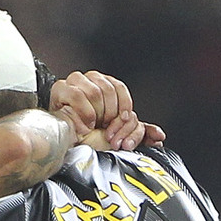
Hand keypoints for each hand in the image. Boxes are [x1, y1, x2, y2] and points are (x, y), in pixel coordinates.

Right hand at [51, 71, 165, 149]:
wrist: (67, 140)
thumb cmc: (92, 136)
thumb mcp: (120, 133)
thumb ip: (140, 133)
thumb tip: (160, 137)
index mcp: (105, 84)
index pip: (120, 87)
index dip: (123, 106)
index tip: (121, 121)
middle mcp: (90, 79)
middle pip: (108, 89)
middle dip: (109, 114)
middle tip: (105, 129)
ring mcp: (74, 82)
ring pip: (94, 93)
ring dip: (95, 115)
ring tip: (91, 126)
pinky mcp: (61, 89)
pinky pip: (77, 95)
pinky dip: (83, 112)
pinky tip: (83, 124)